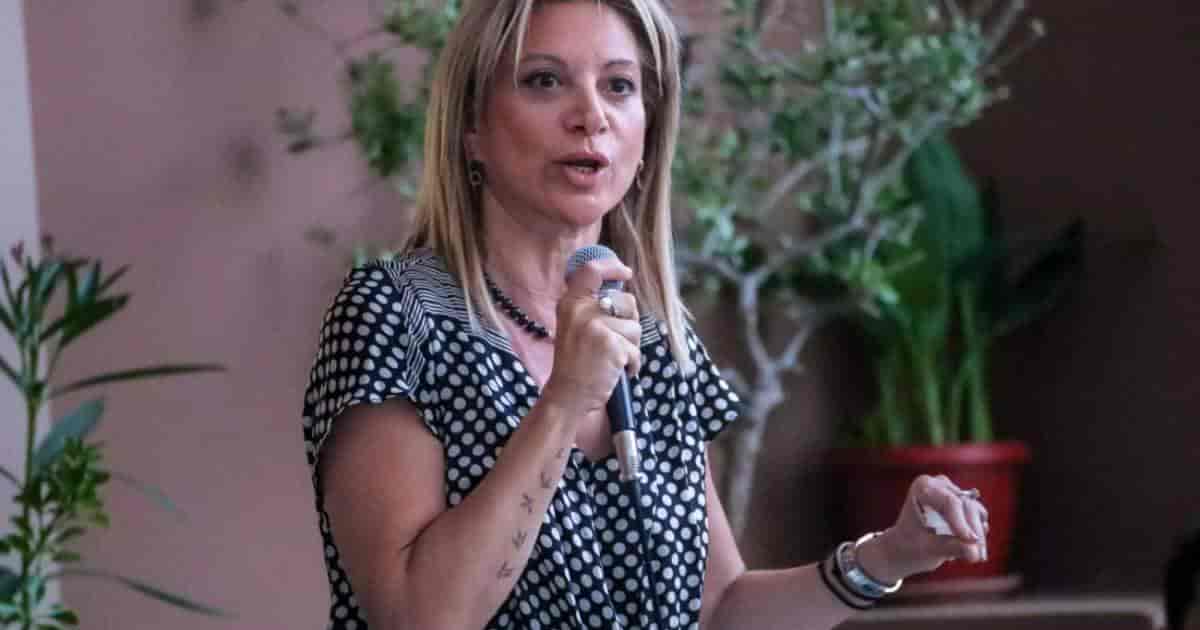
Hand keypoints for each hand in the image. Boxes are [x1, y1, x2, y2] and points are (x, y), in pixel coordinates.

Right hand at [541, 257, 641, 418]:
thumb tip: (623, 293)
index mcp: (570, 303)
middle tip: (615, 341)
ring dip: (631, 346)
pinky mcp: (612, 345)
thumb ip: (591, 307)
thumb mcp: (574, 326)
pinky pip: (636, 350)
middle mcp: (581, 310)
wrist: (568, 396)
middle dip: (630, 322)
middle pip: (627, 302)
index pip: (592, 271)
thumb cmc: (576, 363)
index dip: (612, 267)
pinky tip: (617, 371)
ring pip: (635, 327)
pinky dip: (632, 364)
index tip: (625, 272)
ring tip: (612, 359)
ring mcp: (596, 327)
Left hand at [859, 474, 989, 581]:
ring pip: (976, 513)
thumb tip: (973, 552)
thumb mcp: (927, 549)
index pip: (949, 502)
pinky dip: (977, 534)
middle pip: (966, 506)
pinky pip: (979, 518)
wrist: (907, 548)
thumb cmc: (910, 546)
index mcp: (923, 487)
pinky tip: (968, 549)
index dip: (962, 522)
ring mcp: (954, 492)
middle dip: (973, 532)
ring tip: (971, 557)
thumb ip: (950, 548)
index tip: (969, 541)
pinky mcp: (965, 504)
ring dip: (978, 535)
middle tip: (975, 557)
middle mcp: (940, 484)